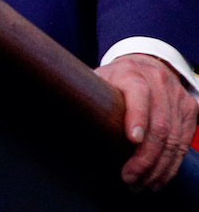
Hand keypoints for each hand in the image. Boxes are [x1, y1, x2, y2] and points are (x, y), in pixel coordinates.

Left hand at [95, 53, 197, 190]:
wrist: (144, 63)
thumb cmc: (114, 78)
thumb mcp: (97, 79)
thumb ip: (85, 95)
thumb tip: (62, 120)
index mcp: (131, 73)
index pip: (138, 94)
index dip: (137, 117)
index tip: (132, 140)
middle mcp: (158, 82)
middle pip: (159, 125)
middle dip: (145, 158)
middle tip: (129, 178)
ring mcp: (177, 95)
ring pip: (174, 138)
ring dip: (158, 167)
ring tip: (142, 184)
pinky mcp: (189, 109)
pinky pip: (184, 142)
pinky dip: (171, 164)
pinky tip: (158, 176)